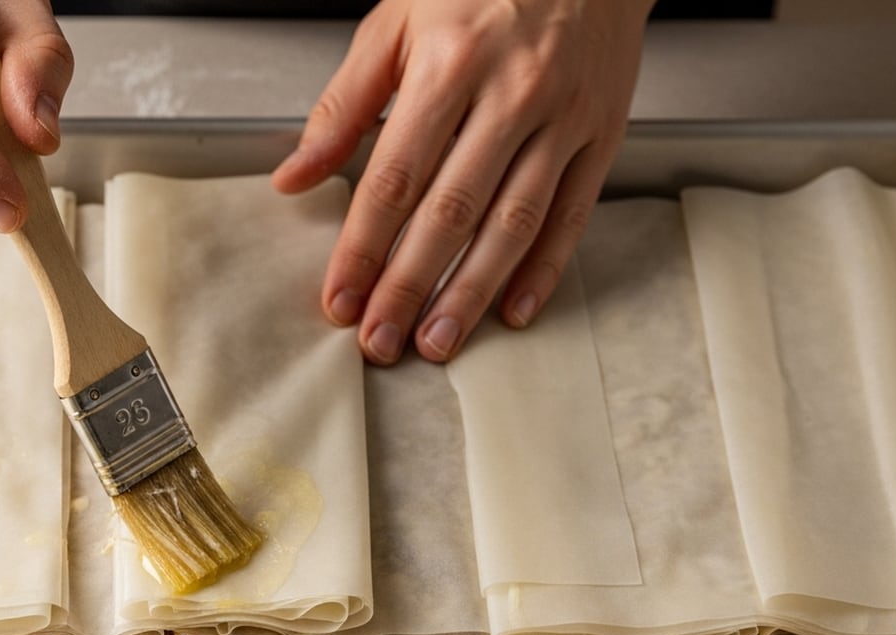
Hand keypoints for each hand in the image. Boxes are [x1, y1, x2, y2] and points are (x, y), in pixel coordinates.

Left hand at [273, 0, 652, 363]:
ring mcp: (562, 117)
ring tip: (438, 341)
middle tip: (380, 341)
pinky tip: (515, 311)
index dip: (363, 246)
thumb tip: (293, 175)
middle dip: (409, 285)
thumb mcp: (396, 20)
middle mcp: (511, 93)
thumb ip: (344, 103)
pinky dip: (545, 269)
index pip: (394, 177)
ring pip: (513, 222)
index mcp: (449, 63)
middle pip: (451, 210)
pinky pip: (571, 213)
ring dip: (472, 291)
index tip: (339, 297)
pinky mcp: (602, 133)